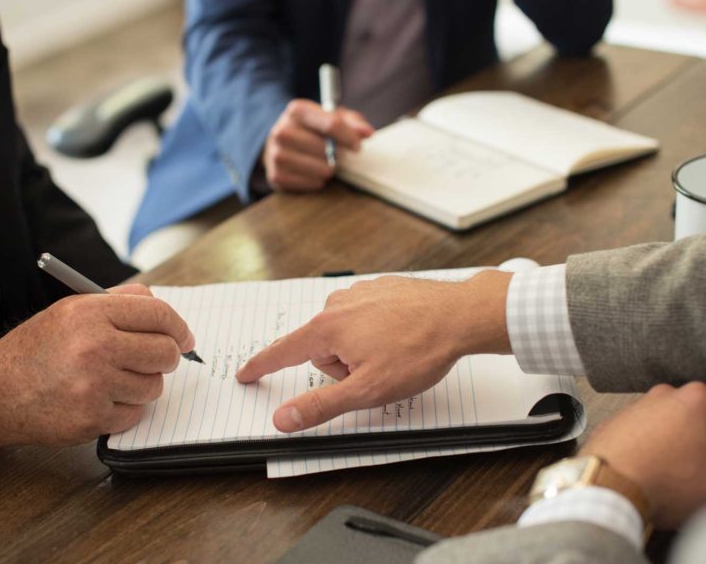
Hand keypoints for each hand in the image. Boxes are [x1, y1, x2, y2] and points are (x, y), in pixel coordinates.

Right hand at [0, 284, 193, 448]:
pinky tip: (101, 399)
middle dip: (166, 357)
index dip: (179, 327)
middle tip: (154, 360)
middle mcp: (94, 347)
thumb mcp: (72, 310)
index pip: (158, 315)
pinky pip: (135, 413)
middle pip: (165, 352)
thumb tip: (162, 308)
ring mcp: (94, 385)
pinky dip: (125, 409)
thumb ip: (119, 302)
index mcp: (90, 313)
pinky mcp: (92, 418)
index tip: (185, 337)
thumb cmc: (39, 348)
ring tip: (115, 379)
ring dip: (143, 384)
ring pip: (154, 386)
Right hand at [236, 271, 511, 431]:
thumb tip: (283, 418)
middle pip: (321, 349)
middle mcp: (338, 305)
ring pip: (345, 334)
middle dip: (341, 368)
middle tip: (374, 374)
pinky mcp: (381, 288)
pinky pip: (365, 318)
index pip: (281, 352)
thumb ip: (320, 406)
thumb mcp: (366, 391)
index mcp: (327, 328)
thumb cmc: (418, 351)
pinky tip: (400, 337)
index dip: (261, 367)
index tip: (245, 373)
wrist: (460, 316)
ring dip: (360, 351)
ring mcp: (360, 293)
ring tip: (393, 355)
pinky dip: (377, 332)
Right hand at [262, 99, 373, 191]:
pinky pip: (312, 183)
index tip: (357, 147)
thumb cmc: (312, 129)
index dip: (349, 138)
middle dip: (336, 154)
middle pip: (326, 150)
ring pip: (321, 169)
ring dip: (327, 169)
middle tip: (331, 152)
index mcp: (297, 110)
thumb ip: (352, 123)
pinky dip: (317, 180)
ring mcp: (276, 154)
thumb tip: (367, 132)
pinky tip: (310, 171)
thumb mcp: (331, 118)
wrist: (280, 142)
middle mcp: (282, 130)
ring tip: (320, 161)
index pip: (331, 124)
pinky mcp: (276, 175)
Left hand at [580, 382, 705, 528]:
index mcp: (700, 400)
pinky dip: (653, 455)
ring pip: (674, 433)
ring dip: (681, 455)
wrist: (607, 486)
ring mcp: (637, 406)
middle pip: (705, 429)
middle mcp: (667, 395)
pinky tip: (652, 477)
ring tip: (678, 483)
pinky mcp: (615, 422)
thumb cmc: (664, 482)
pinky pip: (645, 439)